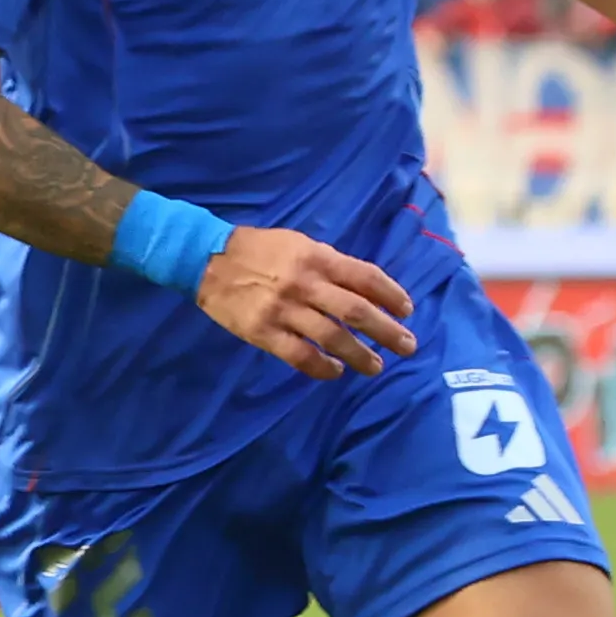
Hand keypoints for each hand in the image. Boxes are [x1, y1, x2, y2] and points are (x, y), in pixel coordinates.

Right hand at [194, 226, 416, 381]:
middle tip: (407, 346)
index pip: (365, 277)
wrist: (208, 259)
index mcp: (317, 258)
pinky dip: (322, 367)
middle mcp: (305, 284)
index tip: (406, 311)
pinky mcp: (264, 332)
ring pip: (332, 337)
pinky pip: (300, 355)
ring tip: (376, 367)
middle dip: (387, 331)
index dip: (391, 295)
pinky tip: (335, 371)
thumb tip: (366, 290)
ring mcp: (284, 310)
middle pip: (356, 312)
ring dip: (360, 355)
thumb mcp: (299, 244)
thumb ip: (330, 265)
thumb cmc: (260, 250)